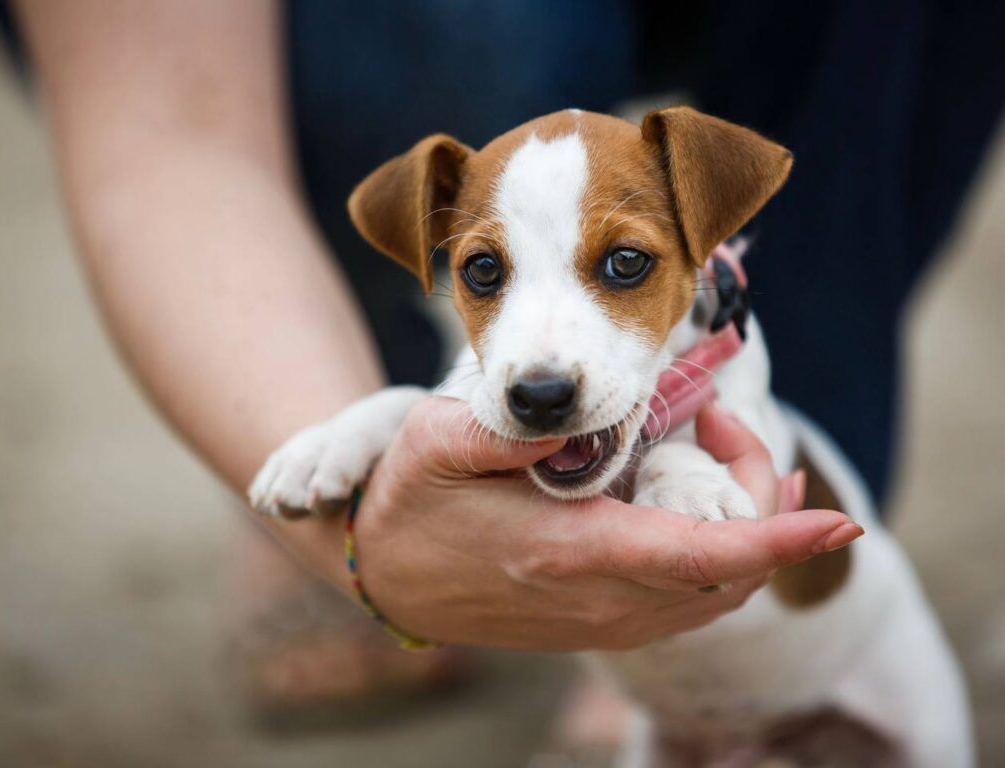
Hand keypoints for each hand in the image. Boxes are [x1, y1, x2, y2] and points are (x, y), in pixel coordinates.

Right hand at [339, 398, 860, 650]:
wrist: (388, 577)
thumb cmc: (412, 502)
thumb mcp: (440, 443)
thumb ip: (514, 427)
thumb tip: (584, 412)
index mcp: (568, 552)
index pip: (699, 556)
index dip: (776, 539)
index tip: (835, 520)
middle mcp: (599, 599)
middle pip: (729, 573)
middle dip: (764, 501)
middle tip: (720, 422)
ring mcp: (603, 619)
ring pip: (718, 592)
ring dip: (748, 526)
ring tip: (722, 448)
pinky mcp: (601, 620)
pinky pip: (690, 600)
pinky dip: (724, 555)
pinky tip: (710, 503)